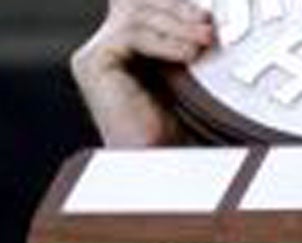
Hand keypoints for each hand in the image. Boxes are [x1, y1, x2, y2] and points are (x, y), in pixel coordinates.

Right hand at [71, 0, 216, 147]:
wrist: (158, 166)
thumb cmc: (175, 133)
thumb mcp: (185, 76)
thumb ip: (184, 42)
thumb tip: (208, 16)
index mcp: (124, 49)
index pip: (144, 5)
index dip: (174, 5)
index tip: (206, 16)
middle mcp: (105, 48)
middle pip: (138, 4)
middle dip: (177, 10)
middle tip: (208, 25)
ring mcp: (95, 54)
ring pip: (136, 15)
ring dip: (176, 26)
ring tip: (204, 41)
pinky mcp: (93, 63)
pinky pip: (130, 34)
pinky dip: (164, 41)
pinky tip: (188, 54)